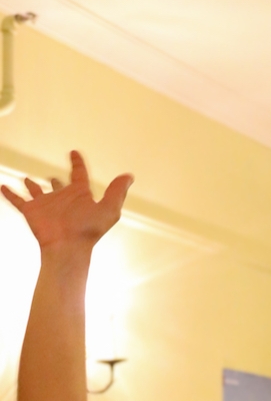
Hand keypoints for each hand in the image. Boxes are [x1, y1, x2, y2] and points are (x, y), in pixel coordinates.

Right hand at [0, 150, 132, 250]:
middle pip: (58, 186)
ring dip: (32, 185)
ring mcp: (46, 205)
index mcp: (80, 195)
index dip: (77, 163)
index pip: (79, 174)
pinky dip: (9, 194)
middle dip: (55, 181)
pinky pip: (17, 200)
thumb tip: (129, 176)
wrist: (68, 248)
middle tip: (51, 176)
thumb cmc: (89, 231)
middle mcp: (62, 199)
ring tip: (27, 179)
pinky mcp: (31, 212)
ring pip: (37, 192)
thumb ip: (117, 192)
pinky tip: (3, 186)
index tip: (74, 153)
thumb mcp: (109, 210)